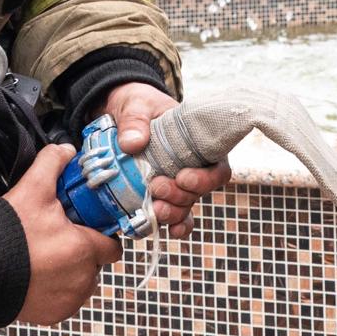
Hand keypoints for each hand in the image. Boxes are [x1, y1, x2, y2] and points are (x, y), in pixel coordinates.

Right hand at [2, 144, 122, 324]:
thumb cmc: (7, 234)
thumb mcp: (32, 189)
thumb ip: (53, 163)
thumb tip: (65, 150)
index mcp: (84, 249)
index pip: (112, 246)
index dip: (101, 235)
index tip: (86, 229)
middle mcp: (82, 279)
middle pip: (95, 264)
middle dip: (82, 252)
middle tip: (57, 240)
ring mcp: (68, 300)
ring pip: (81, 283)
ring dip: (70, 273)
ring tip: (44, 259)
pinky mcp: (53, 316)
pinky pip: (64, 301)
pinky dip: (56, 292)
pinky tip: (37, 277)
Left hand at [101, 81, 231, 238]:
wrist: (119, 112)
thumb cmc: (137, 104)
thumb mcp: (136, 104)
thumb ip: (135, 121)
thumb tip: (133, 143)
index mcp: (199, 143)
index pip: (217, 168)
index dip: (205, 179)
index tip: (182, 177)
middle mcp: (193, 167)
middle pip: (200, 193)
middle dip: (180, 197)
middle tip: (156, 187)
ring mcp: (176, 183)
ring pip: (186, 207)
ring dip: (173, 213)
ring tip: (153, 209)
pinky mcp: (159, 194)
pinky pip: (171, 215)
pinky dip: (169, 225)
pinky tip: (164, 231)